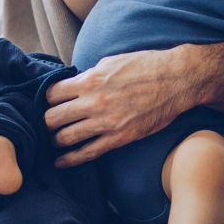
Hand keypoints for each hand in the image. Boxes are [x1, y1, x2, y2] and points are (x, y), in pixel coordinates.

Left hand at [43, 48, 190, 166]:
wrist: (175, 81)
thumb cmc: (145, 66)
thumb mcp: (111, 62)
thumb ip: (90, 75)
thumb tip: (76, 83)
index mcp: (90, 80)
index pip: (52, 93)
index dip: (48, 98)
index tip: (51, 102)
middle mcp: (93, 102)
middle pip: (53, 117)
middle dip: (47, 121)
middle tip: (49, 123)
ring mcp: (105, 122)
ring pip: (65, 137)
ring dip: (55, 140)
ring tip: (54, 141)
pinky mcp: (119, 138)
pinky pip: (88, 153)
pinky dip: (70, 159)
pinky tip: (61, 162)